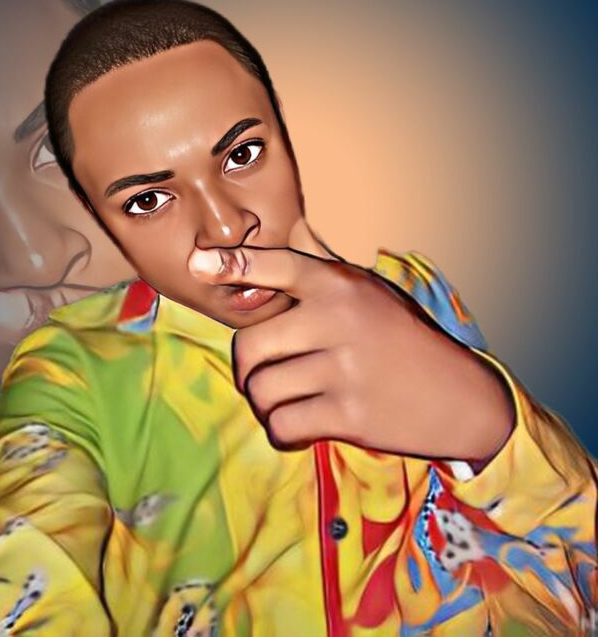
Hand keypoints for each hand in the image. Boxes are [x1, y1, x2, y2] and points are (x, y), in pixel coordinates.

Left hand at [188, 239, 513, 460]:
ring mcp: (344, 368)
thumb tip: (295, 229)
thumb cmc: (406, 338)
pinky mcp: (349, 415)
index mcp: (340, 285)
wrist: (460, 396)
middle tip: (264, 376)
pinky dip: (284, 430)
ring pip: (262, 390)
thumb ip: (325, 265)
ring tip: (290, 401)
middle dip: (248, 369)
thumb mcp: (371, 292)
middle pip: (250, 345)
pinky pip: (283, 425)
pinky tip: (303, 424)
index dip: (234, 263)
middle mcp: (338, 319)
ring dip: (267, 403)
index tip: (199, 263)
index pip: (278, 264)